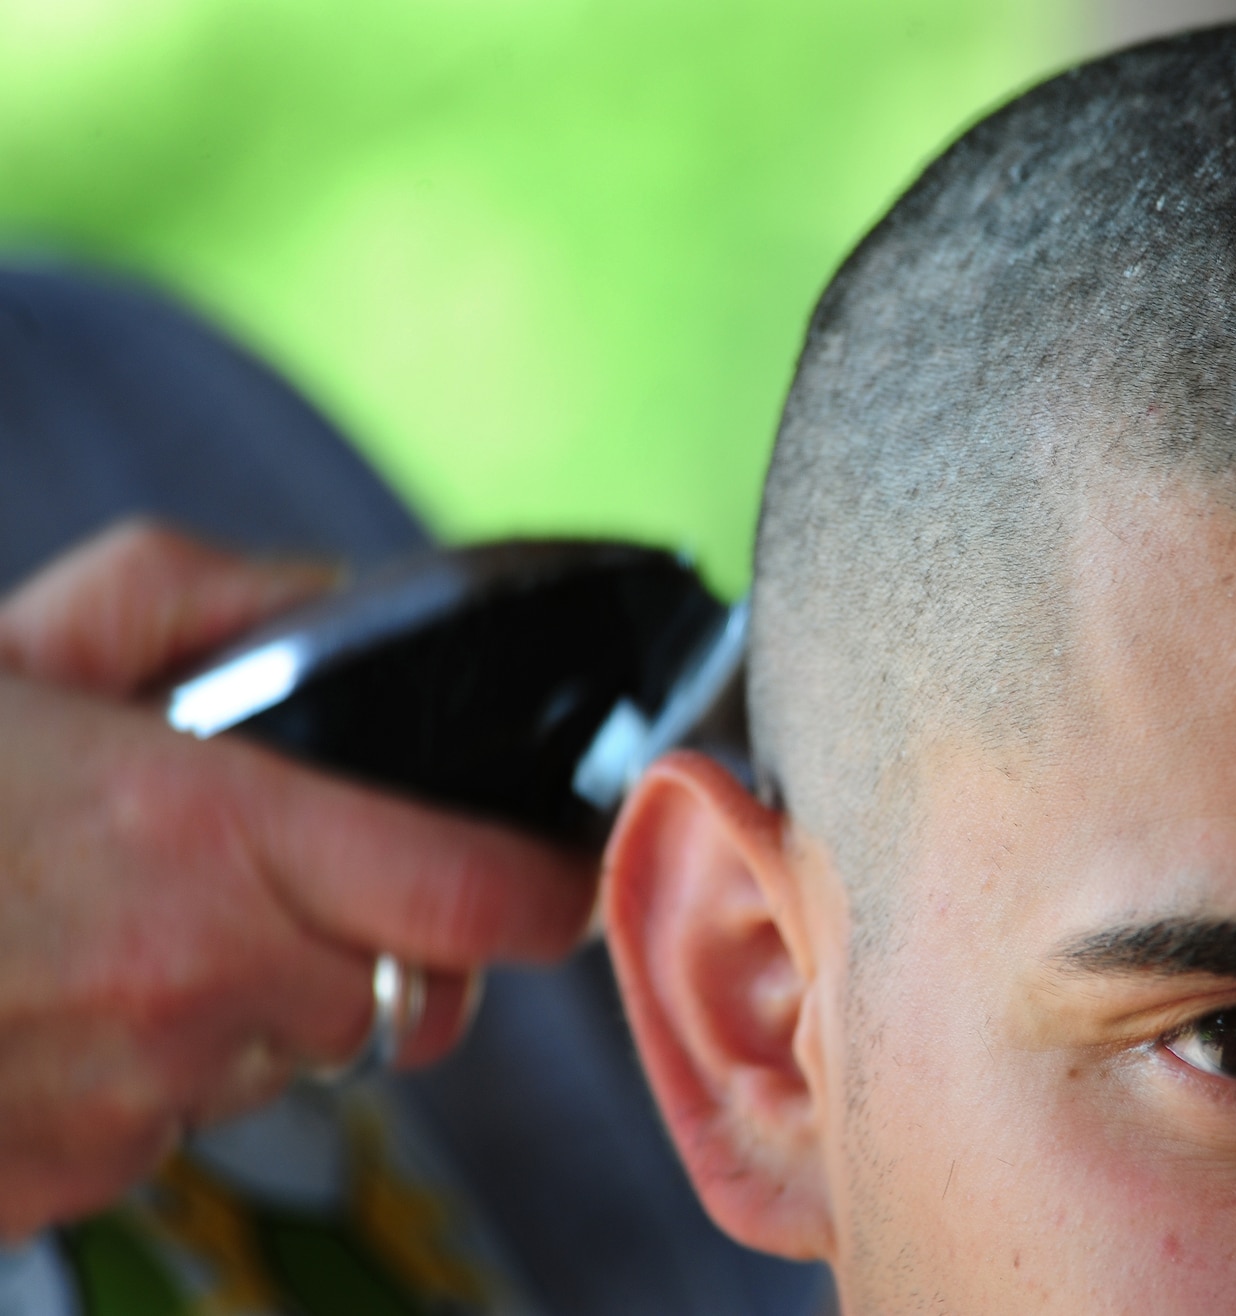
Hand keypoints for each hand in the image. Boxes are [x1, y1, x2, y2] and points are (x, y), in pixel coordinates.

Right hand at [0, 522, 597, 1236]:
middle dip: (368, 938)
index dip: (545, 890)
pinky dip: (144, 1074)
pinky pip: (168, 1133)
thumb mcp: (36, 640)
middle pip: (400, 994)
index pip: (485, 904)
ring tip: (117, 925)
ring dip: (248, 1005)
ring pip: (284, 1064)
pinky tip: (48, 1001)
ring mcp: (129, 1105)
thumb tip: (359, 608)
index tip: (549, 868)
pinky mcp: (58, 1185)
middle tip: (267, 873)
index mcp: (211, 837)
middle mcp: (195, 987)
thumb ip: (223, 601)